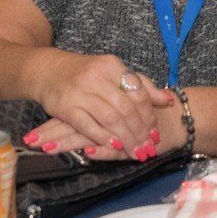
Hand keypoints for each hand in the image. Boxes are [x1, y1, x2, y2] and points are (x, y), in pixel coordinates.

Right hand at [26, 55, 166, 155]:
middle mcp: (96, 77)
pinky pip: (88, 125)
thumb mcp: (113, 72)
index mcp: (111, 65)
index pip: (137, 92)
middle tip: (148, 148)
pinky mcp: (66, 107)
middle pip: (126, 108)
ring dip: (126, 138)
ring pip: (110, 118)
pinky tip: (115, 146)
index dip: (149, 115)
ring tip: (136, 152)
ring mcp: (80, 92)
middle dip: (140, 131)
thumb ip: (141, 85)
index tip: (156, 132)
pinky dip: (104, 137)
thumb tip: (168, 100)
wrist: (47, 69)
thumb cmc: (85, 73)